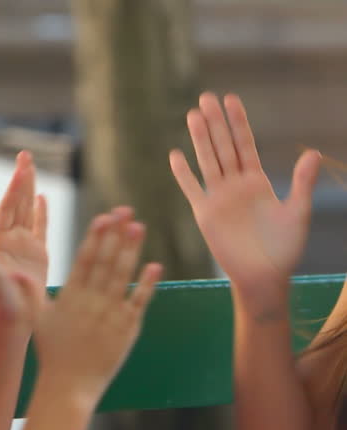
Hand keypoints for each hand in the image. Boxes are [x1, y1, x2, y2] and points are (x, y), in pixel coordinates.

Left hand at [0, 151, 47, 330]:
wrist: (13, 321)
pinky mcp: (37, 256)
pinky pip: (40, 228)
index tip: (21, 166)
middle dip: (21, 179)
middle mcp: (9, 240)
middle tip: (25, 155)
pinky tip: (42, 197)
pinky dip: (41, 212)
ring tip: (31, 168)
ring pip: (28, 211)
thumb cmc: (0, 302)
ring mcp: (23, 246)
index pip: (8, 207)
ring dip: (29, 190)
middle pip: (17, 202)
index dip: (14, 186)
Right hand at [20, 209, 162, 400]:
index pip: (85, 259)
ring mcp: (111, 314)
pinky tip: (154, 265)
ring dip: (131, 250)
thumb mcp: (36, 319)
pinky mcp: (127, 328)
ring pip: (123, 276)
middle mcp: (92, 301)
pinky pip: (139, 302)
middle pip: (106, 260)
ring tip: (139, 227)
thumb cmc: (52, 351)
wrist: (70, 385)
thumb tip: (16, 273)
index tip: (103, 217)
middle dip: (116, 234)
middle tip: (126, 210)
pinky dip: (147, 284)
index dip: (95, 236)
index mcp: (71, 295)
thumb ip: (31, 293)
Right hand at [170, 92, 321, 286]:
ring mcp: (218, 198)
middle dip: (215, 122)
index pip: (245, 144)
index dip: (238, 122)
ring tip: (192, 115)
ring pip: (207, 161)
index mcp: (258, 181)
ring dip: (199, 139)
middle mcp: (235, 185)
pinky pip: (192, 189)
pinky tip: (175, 155)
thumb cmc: (284, 248)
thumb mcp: (298, 212)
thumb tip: (312, 152)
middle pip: (223, 146)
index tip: (231, 99)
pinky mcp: (205, 214)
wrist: (263, 276)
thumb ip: (302, 183)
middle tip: (206, 97)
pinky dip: (183, 173)